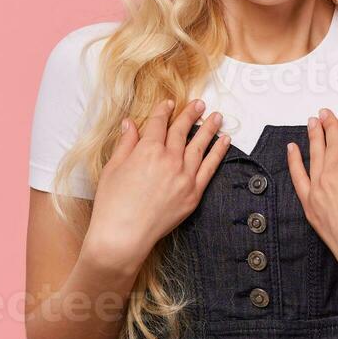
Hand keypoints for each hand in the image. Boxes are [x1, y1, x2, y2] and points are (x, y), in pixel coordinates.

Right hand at [84, 98, 229, 271]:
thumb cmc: (112, 203)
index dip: (164, 111)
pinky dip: (219, 152)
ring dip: (209, 128)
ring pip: (200, 145)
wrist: (123, 236)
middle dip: (190, 114)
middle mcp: (169, 159)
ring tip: (217, 116)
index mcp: (147, 150)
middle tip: (199, 103)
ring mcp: (184, 176)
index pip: (158, 124)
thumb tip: (129, 123)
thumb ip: (125, 144)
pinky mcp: (194, 193)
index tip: (170, 103)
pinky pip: (210, 167)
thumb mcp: (113, 168)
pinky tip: (225, 140)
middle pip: (182, 131)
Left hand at [287, 109, 337, 291]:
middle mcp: (331, 175)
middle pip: (330, 143)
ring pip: (314, 155)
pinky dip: (294, 161)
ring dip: (313, 136)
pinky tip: (292, 149)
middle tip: (326, 112)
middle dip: (329, 125)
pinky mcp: (309, 205)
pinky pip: (298, 177)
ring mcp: (317, 190)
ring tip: (312, 122)